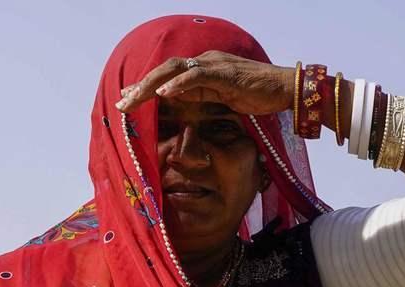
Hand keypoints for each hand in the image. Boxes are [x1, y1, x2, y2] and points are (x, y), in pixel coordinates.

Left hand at [119, 51, 292, 115]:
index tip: (124, 102)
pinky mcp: (225, 73)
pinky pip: (197, 75)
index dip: (144, 87)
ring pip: (174, 70)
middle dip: (140, 87)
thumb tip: (171, 100)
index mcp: (200, 69)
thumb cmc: (253, 95)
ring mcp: (214, 65)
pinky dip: (179, 83)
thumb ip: (195, 96)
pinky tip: (164, 93)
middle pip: (164, 70)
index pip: (166, 76)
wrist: (284, 89)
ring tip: (133, 99)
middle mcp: (204, 63)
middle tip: (120, 105)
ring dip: (151, 85)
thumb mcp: (217, 98)